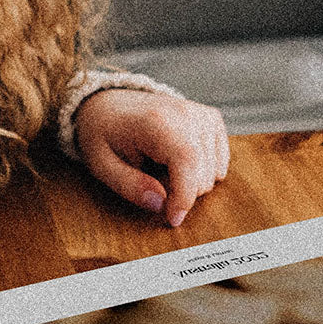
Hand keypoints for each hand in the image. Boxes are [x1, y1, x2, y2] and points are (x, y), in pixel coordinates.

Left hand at [74, 89, 228, 227]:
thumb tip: (160, 204)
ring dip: (191, 182)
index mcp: (156, 121)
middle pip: (203, 172)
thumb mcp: (101, 164)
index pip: (187, 163)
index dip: (184, 198)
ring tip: (161, 169)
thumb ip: (130, 186)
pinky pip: (221, 160)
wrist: (108, 104)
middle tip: (151, 183)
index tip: (172, 219)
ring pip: (215, 171)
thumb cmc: (102, 134)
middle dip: (181, 193)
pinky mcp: (211, 118)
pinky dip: (204, 171)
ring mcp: (201, 114)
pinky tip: (179, 165)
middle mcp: (185, 113)